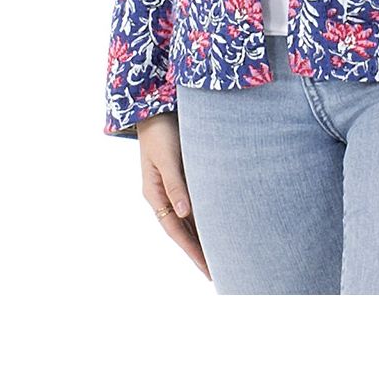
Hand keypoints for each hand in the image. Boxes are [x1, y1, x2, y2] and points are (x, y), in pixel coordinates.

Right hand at [137, 111, 211, 280]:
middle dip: (199, 250)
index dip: (192, 251)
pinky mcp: (183, 175)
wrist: (156, 106)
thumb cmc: (161, 131)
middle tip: (220, 272)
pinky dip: (205, 216)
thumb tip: (183, 214)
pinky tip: (219, 223)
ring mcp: (173, 186)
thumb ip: (175, 184)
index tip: (208, 270)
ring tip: (223, 254)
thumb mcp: (166, 158)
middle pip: (183, 230)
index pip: (176, 231)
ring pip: (190, 218)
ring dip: (204, 235)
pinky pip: (195, 203)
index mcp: (155, 194)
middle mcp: (164, 195)